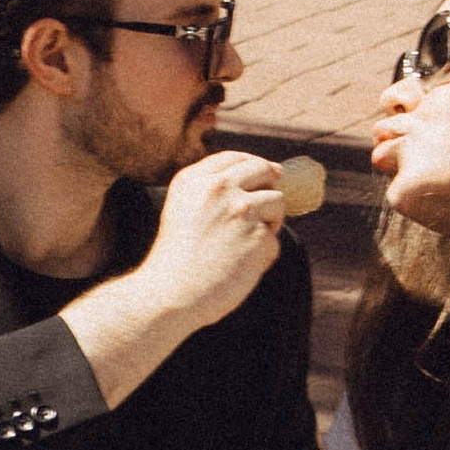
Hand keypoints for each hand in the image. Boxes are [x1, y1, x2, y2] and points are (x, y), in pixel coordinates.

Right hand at [132, 149, 284, 334]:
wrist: (172, 291)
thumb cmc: (177, 256)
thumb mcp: (182, 208)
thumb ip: (209, 190)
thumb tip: (256, 180)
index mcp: (194, 179)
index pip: (234, 158)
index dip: (254, 165)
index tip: (266, 173)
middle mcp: (219, 188)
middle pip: (263, 170)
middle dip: (273, 183)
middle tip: (272, 200)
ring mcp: (241, 210)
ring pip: (278, 203)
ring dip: (271, 221)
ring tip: (248, 244)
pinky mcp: (259, 236)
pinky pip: (274, 240)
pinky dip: (264, 254)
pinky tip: (241, 266)